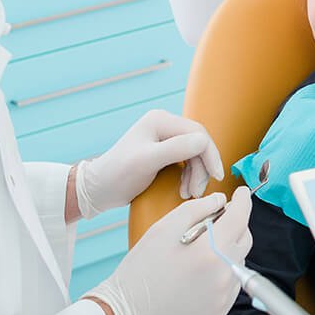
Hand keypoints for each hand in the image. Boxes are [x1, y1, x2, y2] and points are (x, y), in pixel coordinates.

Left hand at [74, 109, 223, 220]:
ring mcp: (164, 137)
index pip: (198, 134)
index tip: (215, 176)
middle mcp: (164, 124)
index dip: (210, 155)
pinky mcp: (164, 151)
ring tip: (189, 193)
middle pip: (199, 143)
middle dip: (202, 168)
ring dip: (197, 174)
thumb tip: (203, 142)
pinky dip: (190, 175)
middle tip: (197, 192)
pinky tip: (184, 188)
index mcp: (161, 120)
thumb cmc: (118, 175)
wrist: (99, 189)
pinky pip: (188, 160)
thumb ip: (176, 149)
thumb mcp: (147, 161)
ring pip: (195, 153)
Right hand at [85, 188, 254, 314]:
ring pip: (238, 262)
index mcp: (211, 252)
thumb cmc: (141, 269)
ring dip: (227, 250)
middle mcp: (223, 276)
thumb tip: (220, 200)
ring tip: (199, 252)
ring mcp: (223, 298)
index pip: (240, 218)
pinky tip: (198, 273)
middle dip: (236, 225)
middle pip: (244, 240)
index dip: (243, 201)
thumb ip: (197, 208)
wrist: (126, 314)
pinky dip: (222, 273)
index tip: (242, 193)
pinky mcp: (218, 313)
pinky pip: (230, 285)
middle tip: (216, 221)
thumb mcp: (163, 228)